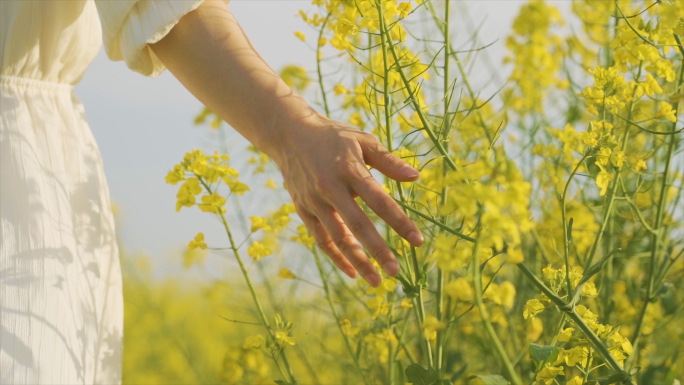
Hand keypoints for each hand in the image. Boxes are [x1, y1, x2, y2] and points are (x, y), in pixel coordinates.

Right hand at [270, 112, 423, 286]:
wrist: (289, 134)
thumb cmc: (333, 137)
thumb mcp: (362, 140)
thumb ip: (388, 161)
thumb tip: (415, 177)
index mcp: (349, 169)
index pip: (380, 200)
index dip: (399, 222)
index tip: (417, 241)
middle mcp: (330, 187)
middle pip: (357, 224)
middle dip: (377, 250)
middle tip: (395, 271)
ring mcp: (314, 201)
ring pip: (337, 237)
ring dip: (357, 261)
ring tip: (376, 280)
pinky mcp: (303, 209)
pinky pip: (321, 239)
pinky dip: (336, 257)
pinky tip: (352, 272)